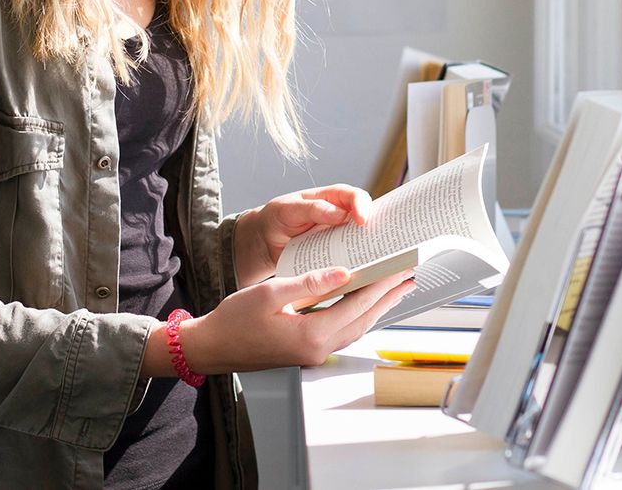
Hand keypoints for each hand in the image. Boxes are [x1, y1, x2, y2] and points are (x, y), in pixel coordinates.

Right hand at [166, 266, 416, 374]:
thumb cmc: (234, 320)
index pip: (357, 304)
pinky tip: (363, 305)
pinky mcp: (306, 352)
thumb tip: (344, 272)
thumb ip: (310, 282)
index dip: (382, 284)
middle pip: (364, 319)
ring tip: (396, 289)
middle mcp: (317, 349)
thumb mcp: (270, 293)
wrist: (212, 347)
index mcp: (311, 334)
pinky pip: (343, 332)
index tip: (400, 267)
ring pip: (356, 328)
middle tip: (409, 275)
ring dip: (377, 307)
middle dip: (388, 296)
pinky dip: (359, 316)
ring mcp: (313, 353)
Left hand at [234, 185, 372, 287]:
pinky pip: (351, 259)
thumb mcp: (289, 209)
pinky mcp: (336, 255)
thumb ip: (313, 209)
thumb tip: (340, 215)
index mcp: (332, 198)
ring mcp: (340, 237)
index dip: (362, 206)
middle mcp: (341, 216)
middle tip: (381, 244)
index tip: (362, 221)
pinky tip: (362, 274)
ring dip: (371, 251)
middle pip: (367, 220)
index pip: (355, 196)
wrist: (265, 241)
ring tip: (377, 262)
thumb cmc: (277, 217)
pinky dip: (357, 265)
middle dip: (377, 230)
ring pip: (363, 242)